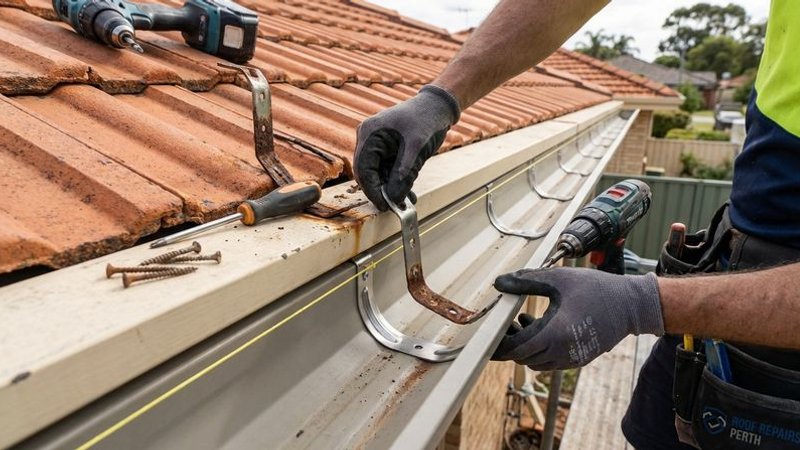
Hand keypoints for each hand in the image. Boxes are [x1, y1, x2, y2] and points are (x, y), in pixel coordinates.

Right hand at [353, 85, 459, 210]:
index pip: (363, 169)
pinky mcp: (387, 148)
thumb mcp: (416, 149)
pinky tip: (408, 192)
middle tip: (394, 206)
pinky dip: (397, 180)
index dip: (372, 190)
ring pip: (379, 173)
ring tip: (406, 201)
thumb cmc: (426, 119)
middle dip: (381, 190)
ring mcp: (377, 143)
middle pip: (368, 172)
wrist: (438, 105)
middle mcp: (368, 138)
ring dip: (391, 188)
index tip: (384, 206)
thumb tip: (393, 197)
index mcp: (370, 134)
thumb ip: (403, 174)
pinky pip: (387, 169)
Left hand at [491, 267, 663, 369]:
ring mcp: (571, 359)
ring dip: (524, 346)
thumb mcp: (559, 278)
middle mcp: (562, 352)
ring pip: (535, 362)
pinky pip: (549, 361)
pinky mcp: (578, 359)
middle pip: (523, 357)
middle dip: (509, 342)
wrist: (632, 305)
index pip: (516, 348)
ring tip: (523, 319)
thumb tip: (499, 283)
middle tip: (503, 322)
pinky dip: (539, 348)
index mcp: (555, 333)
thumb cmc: (596, 289)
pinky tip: (540, 324)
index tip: (486, 337)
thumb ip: (526, 281)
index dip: (498, 345)